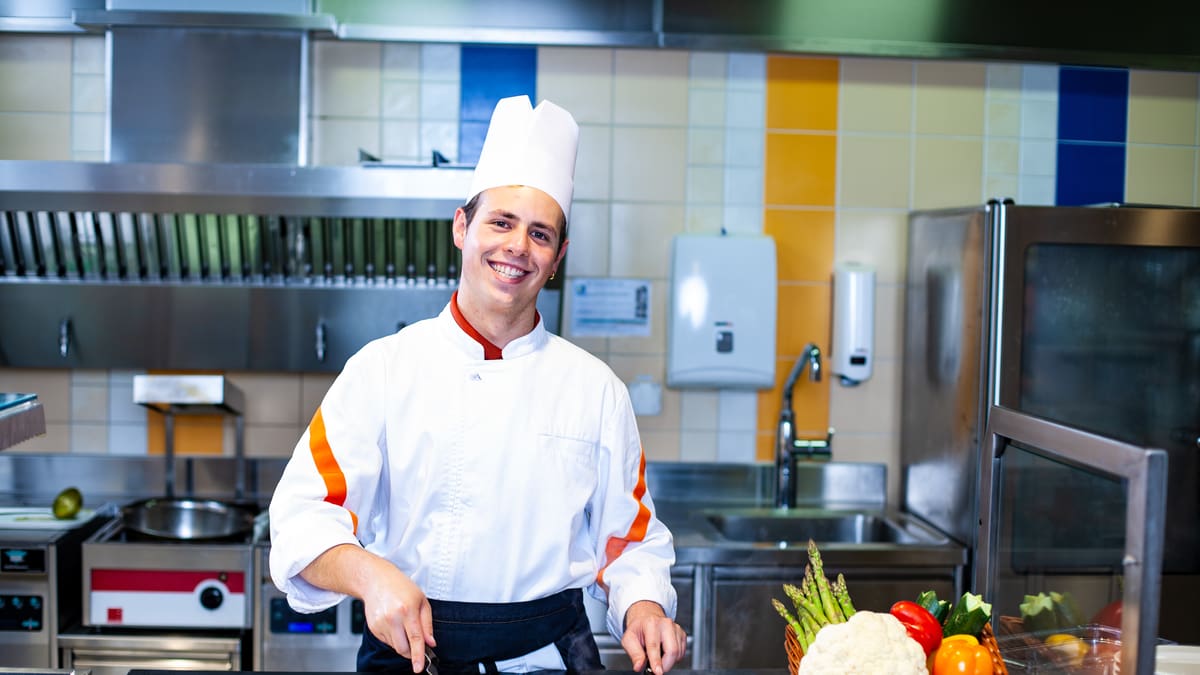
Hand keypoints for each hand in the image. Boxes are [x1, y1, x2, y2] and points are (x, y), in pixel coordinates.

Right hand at [359, 557, 435, 672]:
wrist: (376, 580)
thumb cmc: (400, 587)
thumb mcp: (421, 600)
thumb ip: (427, 624)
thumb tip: (431, 642)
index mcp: (407, 610)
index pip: (415, 639)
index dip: (418, 656)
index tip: (419, 668)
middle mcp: (392, 618)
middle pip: (403, 648)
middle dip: (411, 650)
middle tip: (414, 640)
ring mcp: (381, 624)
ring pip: (395, 646)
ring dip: (402, 642)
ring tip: (402, 623)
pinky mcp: (373, 628)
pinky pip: (387, 641)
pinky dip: (393, 637)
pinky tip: (393, 622)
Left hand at [621, 600, 686, 674]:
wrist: (647, 618)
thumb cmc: (638, 629)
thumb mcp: (629, 639)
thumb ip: (634, 653)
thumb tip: (639, 665)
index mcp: (651, 623)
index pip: (654, 646)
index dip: (656, 661)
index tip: (658, 671)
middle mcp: (666, 624)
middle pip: (672, 651)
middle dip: (665, 665)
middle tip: (656, 669)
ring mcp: (676, 628)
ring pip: (678, 654)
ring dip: (668, 661)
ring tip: (658, 656)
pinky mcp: (682, 634)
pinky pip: (681, 653)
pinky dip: (674, 658)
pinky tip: (665, 652)